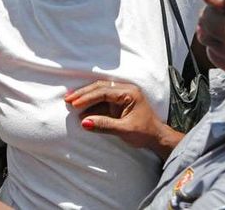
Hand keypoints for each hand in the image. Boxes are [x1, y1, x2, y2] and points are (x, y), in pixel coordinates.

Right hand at [64, 80, 182, 159]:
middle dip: (83, 93)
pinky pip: (101, 101)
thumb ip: (104, 125)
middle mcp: (125, 91)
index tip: (74, 103)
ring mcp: (121, 96)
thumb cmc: (145, 132)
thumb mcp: (124, 130)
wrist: (156, 137)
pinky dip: (91, 105)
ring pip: (99, 92)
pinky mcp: (117, 104)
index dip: (88, 97)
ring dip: (85, 97)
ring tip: (70, 101)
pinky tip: (81, 110)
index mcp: (129, 93)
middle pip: (100, 88)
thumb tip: (84, 122)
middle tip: (68, 99)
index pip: (104, 92)